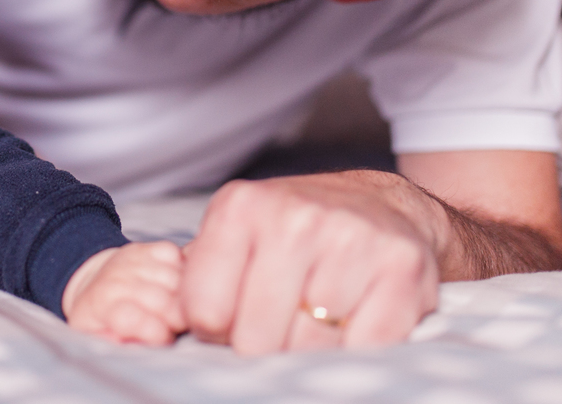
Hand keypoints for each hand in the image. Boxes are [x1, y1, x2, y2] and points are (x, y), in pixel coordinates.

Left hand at [63, 242, 185, 344]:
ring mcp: (133, 260)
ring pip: (174, 279)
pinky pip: (174, 254)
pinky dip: (181, 269)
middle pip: (164, 302)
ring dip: (182, 297)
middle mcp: (117, 279)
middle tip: (173, 325)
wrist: (93, 280)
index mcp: (103, 305)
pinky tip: (175, 283)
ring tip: (176, 306)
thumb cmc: (99, 316)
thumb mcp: (94, 337)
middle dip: (176, 319)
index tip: (161, 338)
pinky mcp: (147, 247)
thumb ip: (110, 345)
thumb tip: (126, 344)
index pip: (138, 321)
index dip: (158, 335)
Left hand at [181, 171, 442, 353]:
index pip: (203, 309)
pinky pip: (364, 349)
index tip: (230, 321)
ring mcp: (351, 242)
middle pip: (254, 338)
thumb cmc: (294, 233)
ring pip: (308, 348)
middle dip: (262, 346)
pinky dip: (354, 353)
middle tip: (277, 326)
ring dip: (308, 351)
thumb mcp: (236, 235)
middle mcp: (294, 218)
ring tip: (315, 322)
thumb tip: (160, 322)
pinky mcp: (401, 270)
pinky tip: (351, 328)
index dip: (214, 330)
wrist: (383, 208)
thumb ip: (196, 277)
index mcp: (242, 207)